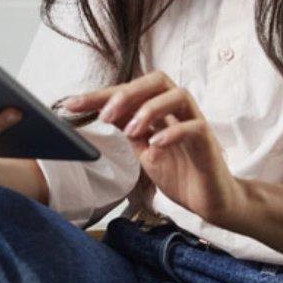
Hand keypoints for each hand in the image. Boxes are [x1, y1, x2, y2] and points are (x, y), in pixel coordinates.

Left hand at [63, 71, 249, 228]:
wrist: (211, 202)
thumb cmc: (180, 174)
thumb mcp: (144, 153)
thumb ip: (128, 133)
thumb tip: (98, 118)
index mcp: (162, 111)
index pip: (131, 91)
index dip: (100, 95)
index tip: (71, 105)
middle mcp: (179, 111)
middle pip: (157, 81)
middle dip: (127, 93)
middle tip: (104, 115)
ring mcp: (196, 123)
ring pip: (179, 95)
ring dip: (149, 109)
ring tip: (130, 131)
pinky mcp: (209, 143)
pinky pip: (194, 127)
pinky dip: (172, 132)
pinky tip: (155, 144)